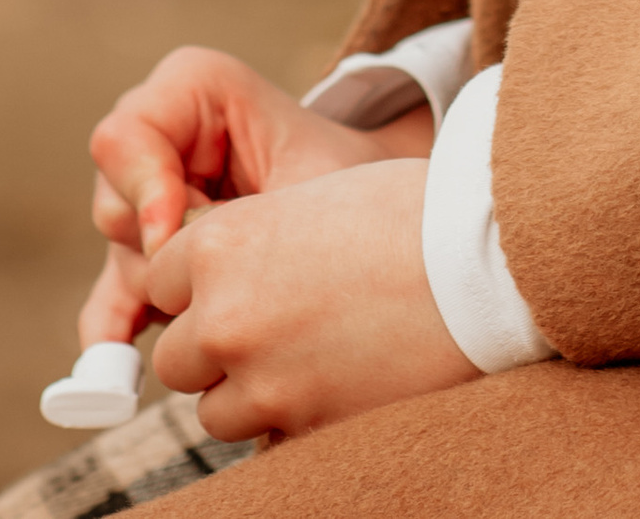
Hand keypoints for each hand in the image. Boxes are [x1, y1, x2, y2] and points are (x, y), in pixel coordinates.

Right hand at [81, 45, 430, 343]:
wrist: (377, 218)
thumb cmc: (352, 180)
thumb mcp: (306, 181)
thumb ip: (234, 215)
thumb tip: (162, 264)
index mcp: (193, 89)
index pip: (125, 136)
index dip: (143, 187)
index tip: (174, 232)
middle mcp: (160, 139)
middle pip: (115, 202)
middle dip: (162, 251)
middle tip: (222, 271)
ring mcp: (150, 202)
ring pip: (122, 257)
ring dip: (165, 294)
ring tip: (236, 297)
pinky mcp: (153, 258)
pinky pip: (115, 301)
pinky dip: (119, 336)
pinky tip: (119, 372)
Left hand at [143, 160, 480, 439]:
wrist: (478, 261)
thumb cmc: (406, 214)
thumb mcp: (307, 200)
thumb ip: (250, 241)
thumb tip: (216, 280)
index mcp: (221, 243)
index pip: (161, 281)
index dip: (199, 286)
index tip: (236, 285)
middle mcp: (224, 314)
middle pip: (177, 356)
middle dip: (215, 347)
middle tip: (275, 326)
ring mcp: (260, 380)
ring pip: (213, 409)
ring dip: (248, 390)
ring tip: (310, 356)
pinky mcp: (299, 427)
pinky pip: (264, 440)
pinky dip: (287, 422)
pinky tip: (332, 384)